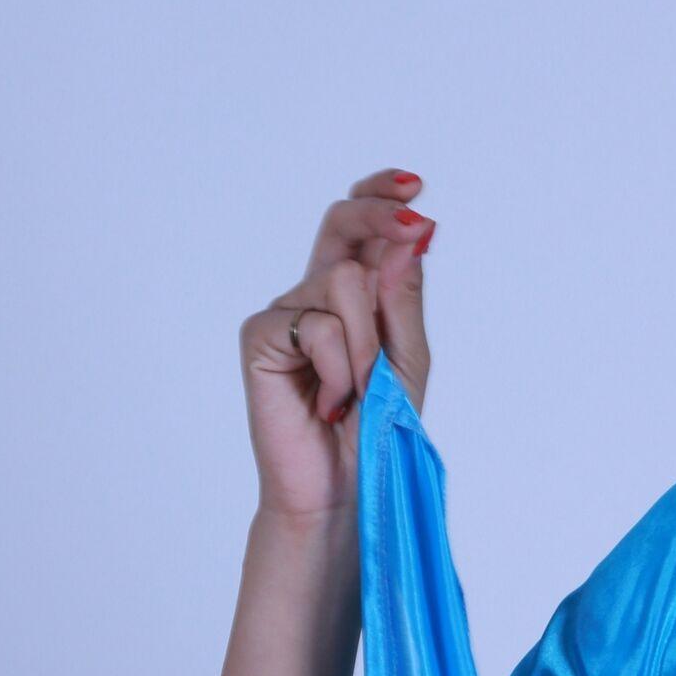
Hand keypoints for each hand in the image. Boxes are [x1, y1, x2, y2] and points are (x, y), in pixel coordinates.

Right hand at [239, 165, 435, 526]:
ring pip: (344, 281)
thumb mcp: (407, 362)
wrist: (343, 489)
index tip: (414, 187)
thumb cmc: (375, 432)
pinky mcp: (260, 337)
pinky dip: (339, 369)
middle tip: (414, 221)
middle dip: (380, 216)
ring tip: (359, 391)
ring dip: (369, 342)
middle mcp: (315, 294)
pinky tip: (328, 402)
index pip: (358, 228)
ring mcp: (285, 313)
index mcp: (354, 296)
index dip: (380, 195)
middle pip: (343, 225)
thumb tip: (410, 235)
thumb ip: (404, 301)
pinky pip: (318, 327)